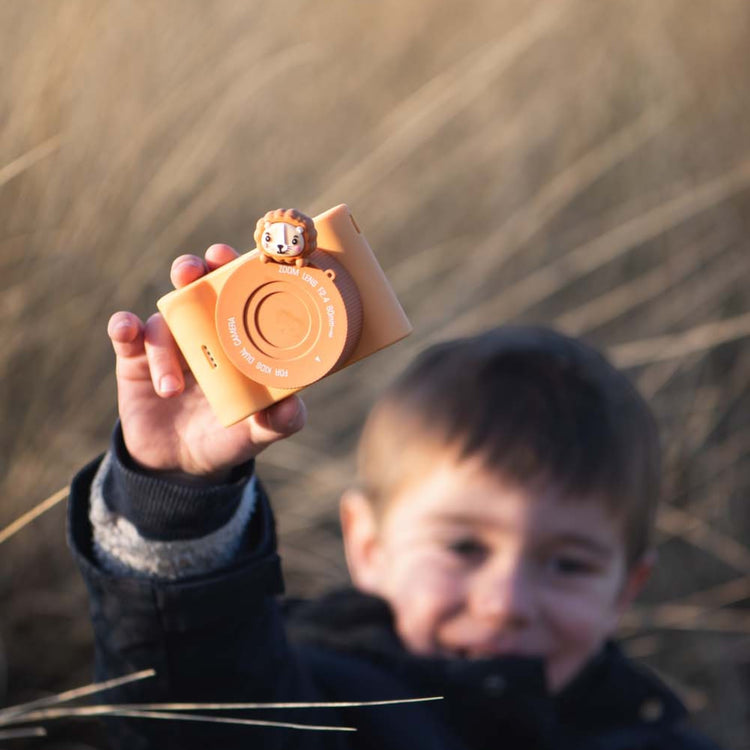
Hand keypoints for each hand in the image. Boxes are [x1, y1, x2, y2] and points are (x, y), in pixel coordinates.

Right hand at [108, 244, 305, 478]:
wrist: (182, 464)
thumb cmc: (229, 436)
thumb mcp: (259, 432)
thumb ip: (278, 422)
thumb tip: (292, 410)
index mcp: (237, 337)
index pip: (238, 291)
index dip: (236, 268)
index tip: (233, 257)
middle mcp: (203, 331)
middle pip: (195, 285)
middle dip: (192, 271)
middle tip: (191, 273)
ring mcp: (169, 343)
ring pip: (162, 320)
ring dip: (163, 345)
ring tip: (171, 388)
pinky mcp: (134, 360)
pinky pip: (125, 335)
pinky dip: (123, 326)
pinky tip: (125, 329)